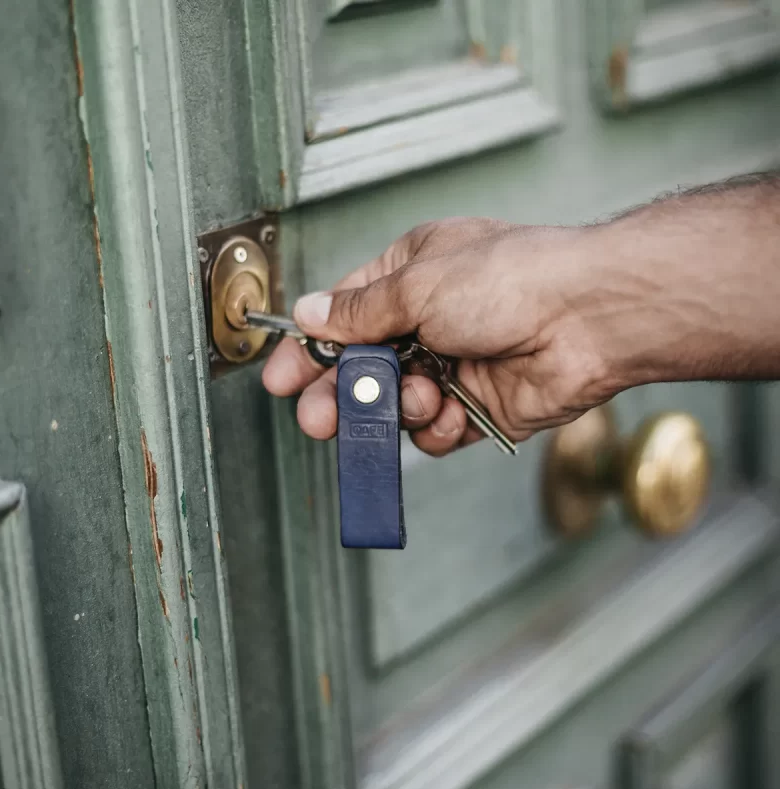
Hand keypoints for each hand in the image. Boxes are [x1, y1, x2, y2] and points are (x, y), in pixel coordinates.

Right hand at [262, 216, 626, 455]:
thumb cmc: (513, 279)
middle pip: (365, 368)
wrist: (588, 318)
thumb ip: (359, 311)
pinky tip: (453, 411)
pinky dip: (439, 427)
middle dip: (343, 395)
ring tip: (420, 397)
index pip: (344, 316)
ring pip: (398, 405)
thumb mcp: (418, 284)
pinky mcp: (479, 406)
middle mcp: (431, 320)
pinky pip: (436, 431)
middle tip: (319, 419)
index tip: (281, 379)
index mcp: (412, 276)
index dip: (310, 349)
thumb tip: (312, 314)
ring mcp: (455, 365)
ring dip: (401, 407)